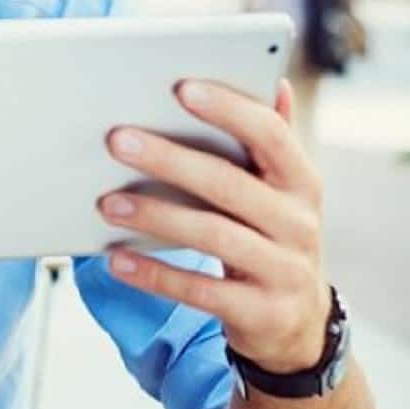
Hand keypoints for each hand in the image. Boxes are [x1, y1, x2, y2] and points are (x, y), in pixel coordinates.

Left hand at [98, 80, 330, 373]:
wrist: (298, 325)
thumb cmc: (272, 239)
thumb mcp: (282, 193)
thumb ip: (274, 141)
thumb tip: (274, 83)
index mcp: (303, 182)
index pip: (270, 135)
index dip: (228, 109)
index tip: (179, 88)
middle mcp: (300, 223)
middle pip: (228, 183)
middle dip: (169, 159)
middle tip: (116, 140)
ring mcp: (284, 271)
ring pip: (212, 235)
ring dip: (154, 216)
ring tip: (106, 202)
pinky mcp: (261, 313)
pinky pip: (200, 290)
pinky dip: (155, 274)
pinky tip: (116, 259)